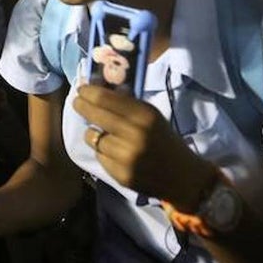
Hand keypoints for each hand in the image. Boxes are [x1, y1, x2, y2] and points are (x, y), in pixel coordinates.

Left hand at [72, 84, 216, 210]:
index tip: (82, 88)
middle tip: (78, 102)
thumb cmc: (164, 140)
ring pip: (92, 137)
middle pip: (94, 114)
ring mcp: (126, 157)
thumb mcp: (152, 115)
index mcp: (145, 116)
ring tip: (103, 133)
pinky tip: (114, 152)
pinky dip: (102, 151)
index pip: (104, 98)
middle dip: (81, 105)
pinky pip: (98, 156)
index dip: (88, 91)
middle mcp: (134, 135)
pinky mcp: (120, 175)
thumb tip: (96, 85)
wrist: (184, 177)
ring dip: (94, 133)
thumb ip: (126, 102)